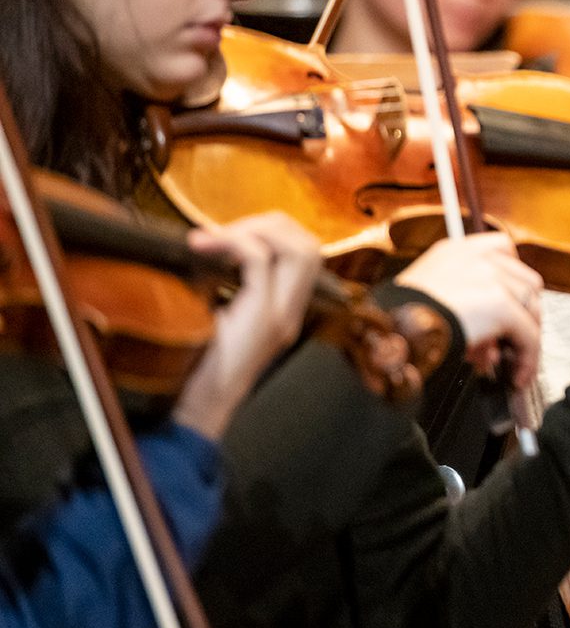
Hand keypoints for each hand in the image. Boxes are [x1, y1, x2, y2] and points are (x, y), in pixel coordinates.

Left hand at [172, 214, 322, 438]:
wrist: (202, 403)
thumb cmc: (201, 363)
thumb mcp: (221, 316)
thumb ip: (228, 285)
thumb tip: (208, 246)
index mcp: (286, 309)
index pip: (306, 253)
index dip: (274, 231)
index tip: (231, 233)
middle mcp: (292, 309)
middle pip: (310, 246)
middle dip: (270, 224)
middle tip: (226, 230)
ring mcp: (282, 313)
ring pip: (299, 249)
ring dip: (257, 229)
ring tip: (218, 236)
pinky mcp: (263, 315)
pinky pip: (259, 260)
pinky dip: (234, 242)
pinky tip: (204, 245)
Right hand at [395, 233, 544, 388]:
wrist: (388, 331)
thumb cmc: (397, 321)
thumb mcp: (428, 301)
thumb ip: (462, 309)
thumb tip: (488, 343)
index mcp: (456, 250)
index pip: (502, 251)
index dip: (511, 283)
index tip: (509, 306)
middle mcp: (477, 257)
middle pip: (524, 281)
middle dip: (519, 314)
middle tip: (502, 344)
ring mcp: (491, 277)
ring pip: (530, 307)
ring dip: (523, 337)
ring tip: (505, 362)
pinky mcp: (500, 304)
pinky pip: (528, 334)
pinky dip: (528, 357)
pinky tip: (517, 376)